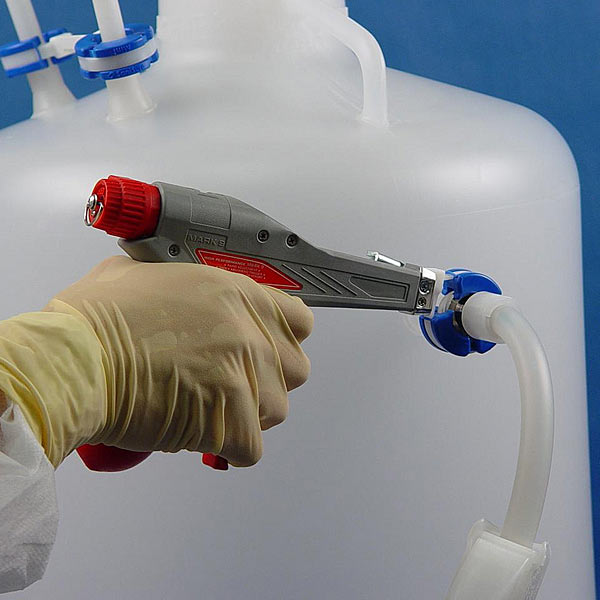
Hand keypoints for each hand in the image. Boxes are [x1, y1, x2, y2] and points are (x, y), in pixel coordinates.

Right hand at [0, 256, 312, 466]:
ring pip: (277, 410)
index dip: (282, 337)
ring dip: (248, 416)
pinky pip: (251, 449)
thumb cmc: (96, 321)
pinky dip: (230, 451)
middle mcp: (249, 334)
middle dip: (268, 380)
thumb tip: (164, 285)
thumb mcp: (139, 273)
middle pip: (295, 369)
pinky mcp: (230, 422)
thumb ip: (173, 279)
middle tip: (234, 383)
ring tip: (212, 412)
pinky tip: (205, 440)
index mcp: (235, 294)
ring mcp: (245, 378)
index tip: (265, 348)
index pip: (299, 320)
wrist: (77, 362)